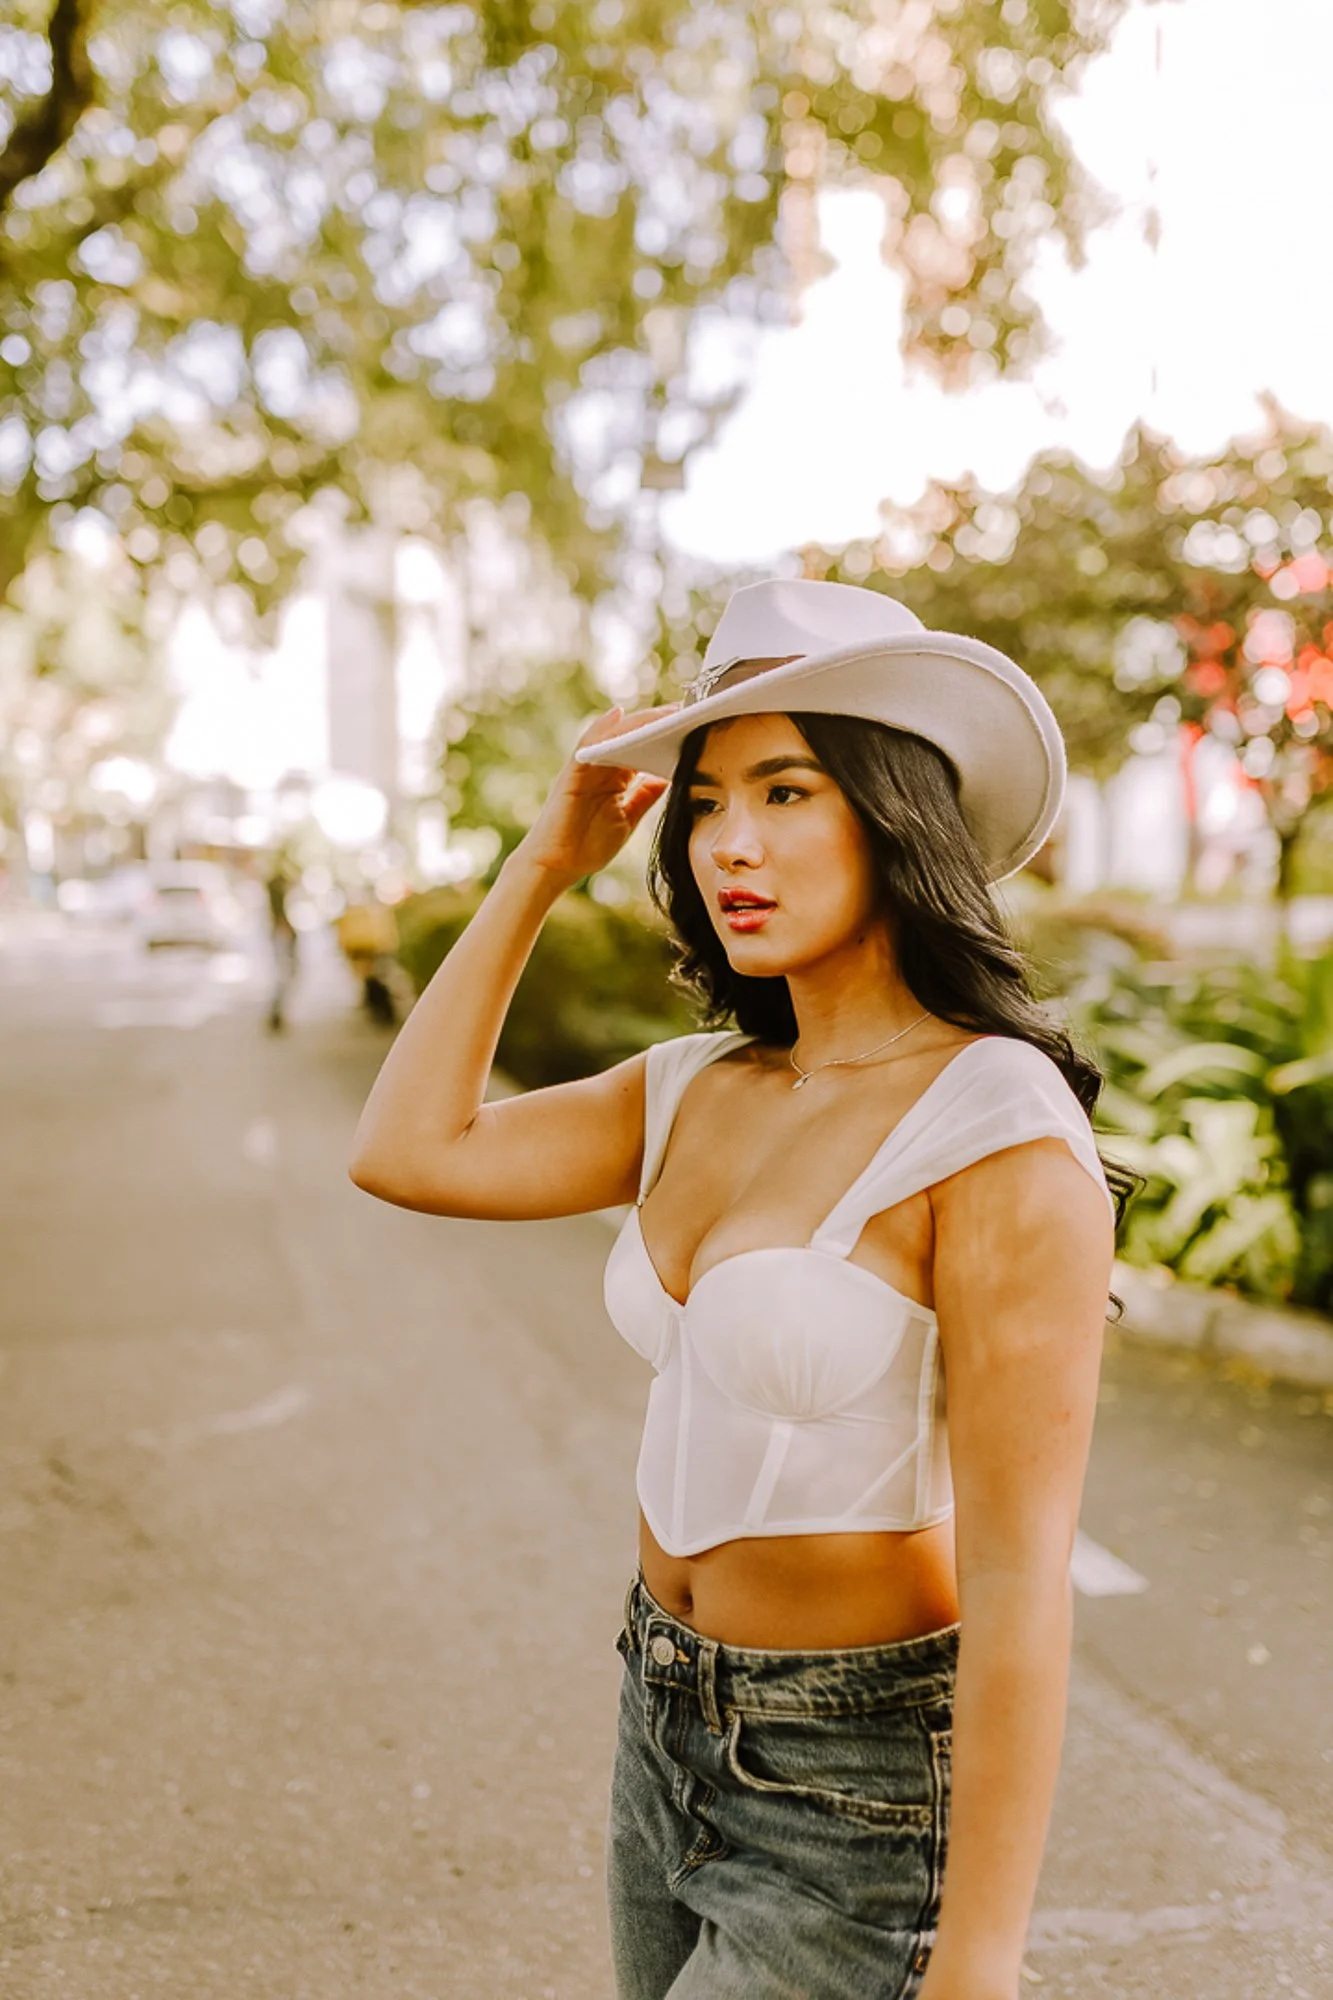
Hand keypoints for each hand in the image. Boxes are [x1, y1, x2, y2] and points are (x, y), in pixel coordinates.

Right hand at [510, 703, 678, 886]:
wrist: (557, 866)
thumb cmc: (588, 845)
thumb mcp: (627, 818)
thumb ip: (645, 796)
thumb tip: (669, 776)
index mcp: (616, 778)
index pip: (643, 749)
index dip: (666, 737)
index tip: (693, 725)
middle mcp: (602, 767)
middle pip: (632, 737)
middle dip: (658, 723)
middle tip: (688, 710)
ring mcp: (587, 768)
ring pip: (615, 736)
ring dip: (640, 722)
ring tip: (667, 711)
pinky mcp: (573, 773)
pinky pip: (588, 745)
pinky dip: (602, 729)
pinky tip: (618, 716)